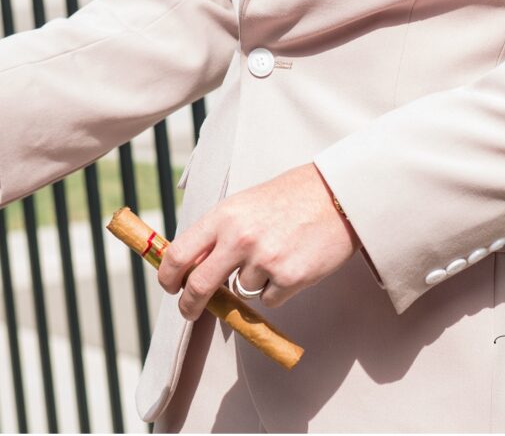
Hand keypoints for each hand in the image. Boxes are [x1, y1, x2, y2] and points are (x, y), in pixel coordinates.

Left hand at [158, 162, 361, 318]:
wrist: (337, 195)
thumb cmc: (290, 197)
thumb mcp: (245, 204)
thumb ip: (219, 232)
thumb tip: (191, 266)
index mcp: (224, 215)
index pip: (179, 254)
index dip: (168, 276)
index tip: (170, 286)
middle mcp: (240, 238)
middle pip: (198, 286)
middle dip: (189, 305)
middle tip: (189, 310)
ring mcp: (264, 260)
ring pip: (240, 290)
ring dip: (252, 281)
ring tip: (276, 252)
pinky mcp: (289, 278)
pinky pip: (268, 298)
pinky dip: (276, 288)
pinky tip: (291, 261)